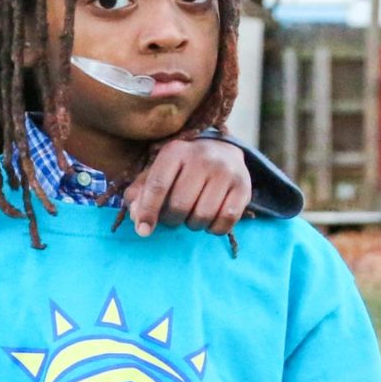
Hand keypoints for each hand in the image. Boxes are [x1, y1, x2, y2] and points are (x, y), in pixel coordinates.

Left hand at [125, 136, 251, 235]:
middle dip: (172, 220)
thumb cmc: (181, 169)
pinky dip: (213, 229)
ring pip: (202, 216)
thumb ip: (141, 193)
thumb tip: (137, 218)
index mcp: (175, 151)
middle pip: (179, 206)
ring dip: (192, 225)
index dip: (148, 212)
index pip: (158, 186)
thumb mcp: (157, 172)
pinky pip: (225, 221)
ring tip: (192, 214)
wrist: (222, 151)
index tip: (143, 231)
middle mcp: (202, 157)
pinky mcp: (243, 186)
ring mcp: (225, 171)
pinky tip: (210, 219)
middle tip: (174, 216)